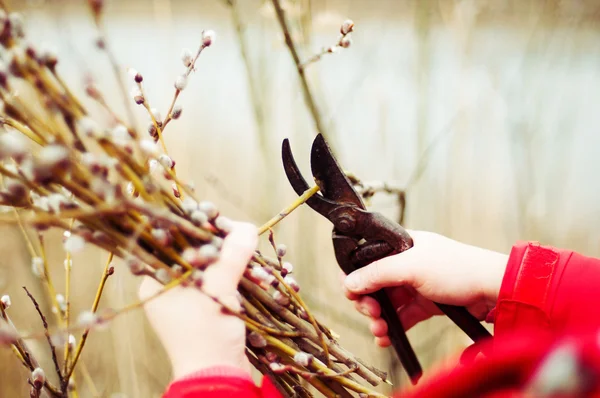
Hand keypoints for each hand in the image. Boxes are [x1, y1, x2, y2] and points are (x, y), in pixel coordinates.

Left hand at [139, 221, 257, 379]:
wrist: (218, 378)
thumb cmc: (206, 336)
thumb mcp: (218, 291)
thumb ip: (231, 256)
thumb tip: (246, 228)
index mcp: (158, 280)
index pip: (177, 240)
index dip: (201, 227)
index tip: (224, 222)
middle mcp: (171, 286)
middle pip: (200, 251)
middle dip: (228, 247)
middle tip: (247, 241)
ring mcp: (192, 298)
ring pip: (217, 266)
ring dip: (240, 264)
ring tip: (260, 270)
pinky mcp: (211, 308)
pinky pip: (226, 283)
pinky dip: (243, 279)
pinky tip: (261, 279)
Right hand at [342, 230, 507, 346]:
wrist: (493, 289)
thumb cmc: (457, 267)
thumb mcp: (411, 267)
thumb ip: (377, 273)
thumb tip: (348, 282)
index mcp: (400, 244)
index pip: (366, 257)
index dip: (354, 275)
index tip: (352, 292)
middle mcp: (405, 262)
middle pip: (373, 283)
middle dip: (367, 301)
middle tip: (371, 314)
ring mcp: (415, 284)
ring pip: (386, 303)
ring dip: (378, 318)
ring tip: (380, 330)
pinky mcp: (425, 303)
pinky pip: (401, 316)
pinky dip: (392, 327)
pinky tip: (386, 338)